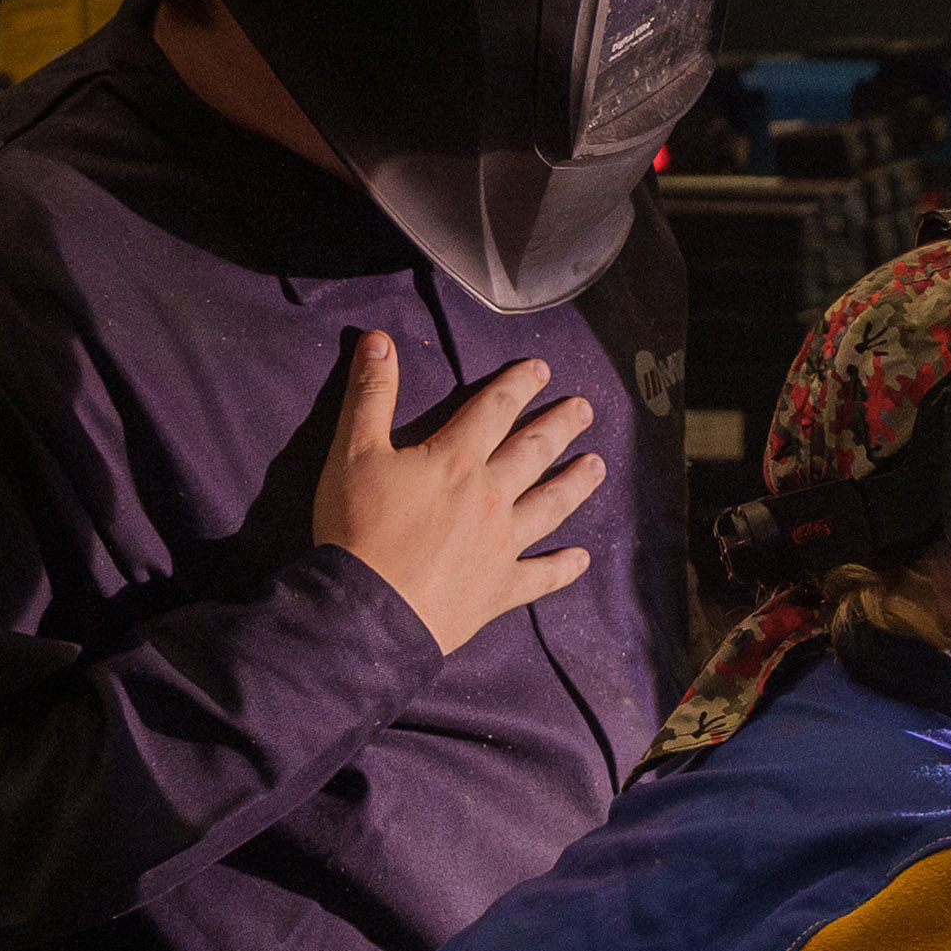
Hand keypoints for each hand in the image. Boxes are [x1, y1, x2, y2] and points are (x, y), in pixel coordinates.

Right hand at [311, 330, 602, 652]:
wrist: (368, 611)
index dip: (518, 385)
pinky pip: (540, 576)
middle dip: (560, 426)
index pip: (495, 410)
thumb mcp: (353, 452)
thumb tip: (379, 339)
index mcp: (456, 459)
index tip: (541, 369)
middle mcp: (489, 497)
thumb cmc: (357, 529)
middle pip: (534, 452)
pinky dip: (562, 567)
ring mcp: (501, 545)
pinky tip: (582, 558)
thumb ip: (370, 394)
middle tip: (584, 410)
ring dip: (576, 484)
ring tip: (598, 466)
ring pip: (550, 506)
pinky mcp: (499, 589)